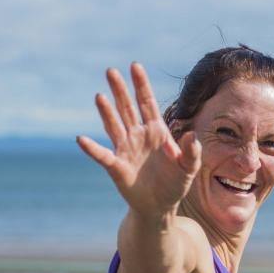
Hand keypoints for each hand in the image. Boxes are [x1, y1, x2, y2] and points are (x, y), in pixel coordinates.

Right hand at [77, 63, 200, 217]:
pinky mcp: (116, 166)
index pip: (147, 102)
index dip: (141, 84)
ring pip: (114, 125)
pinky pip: (102, 155)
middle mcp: (138, 135)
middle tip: (110, 71)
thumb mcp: (189, 167)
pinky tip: (82, 139)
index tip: (134, 65)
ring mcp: (125, 149)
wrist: (160, 206)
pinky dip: (92, 148)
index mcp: (156, 130)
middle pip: (127, 107)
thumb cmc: (175, 184)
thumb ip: (191, 151)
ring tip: (99, 96)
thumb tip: (191, 135)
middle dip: (120, 90)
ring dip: (106, 112)